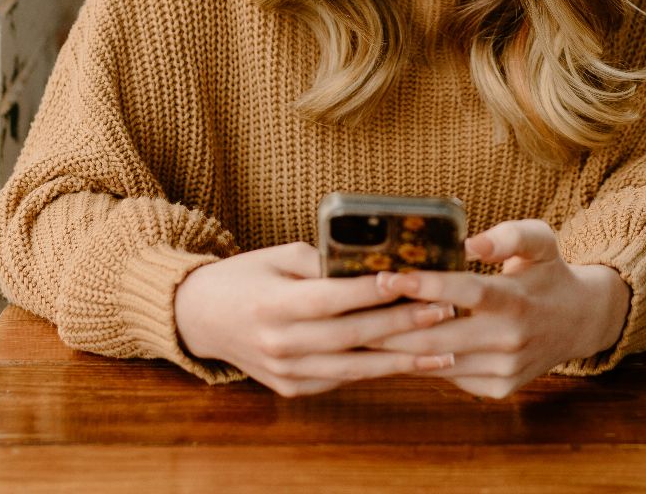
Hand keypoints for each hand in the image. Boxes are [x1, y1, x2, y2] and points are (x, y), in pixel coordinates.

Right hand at [173, 242, 458, 396]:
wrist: (201, 318)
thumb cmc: (246, 277)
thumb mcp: (278, 256)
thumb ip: (323, 261)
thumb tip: (377, 260)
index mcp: (272, 305)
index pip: (331, 298)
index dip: (371, 291)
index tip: (409, 279)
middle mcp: (279, 343)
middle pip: (351, 336)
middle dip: (402, 324)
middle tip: (444, 310)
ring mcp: (285, 372)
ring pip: (354, 369)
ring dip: (403, 360)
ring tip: (444, 349)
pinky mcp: (292, 388)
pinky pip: (341, 380)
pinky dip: (377, 370)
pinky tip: (411, 362)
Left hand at [369, 219, 629, 398]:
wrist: (578, 322)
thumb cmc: (548, 273)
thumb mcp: (540, 241)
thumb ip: (509, 235)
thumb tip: (470, 242)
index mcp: (517, 300)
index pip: (466, 293)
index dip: (426, 285)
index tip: (388, 276)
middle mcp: (510, 340)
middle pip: (439, 336)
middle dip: (392, 324)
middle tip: (353, 309)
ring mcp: (503, 370)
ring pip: (437, 362)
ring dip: (396, 348)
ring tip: (359, 330)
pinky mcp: (497, 388)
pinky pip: (448, 376)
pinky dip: (419, 362)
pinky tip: (392, 348)